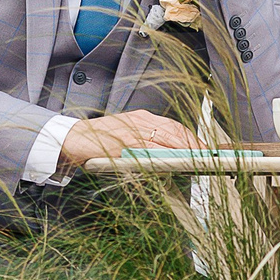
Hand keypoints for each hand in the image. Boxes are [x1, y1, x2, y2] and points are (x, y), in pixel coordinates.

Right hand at [60, 110, 200, 167]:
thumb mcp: (125, 137)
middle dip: (193, 143)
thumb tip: (168, 157)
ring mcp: (133, 129)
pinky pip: (151, 147)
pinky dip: (166, 154)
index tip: (203, 147)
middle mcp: (139, 120)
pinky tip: (175, 162)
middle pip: (174, 129)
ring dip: (184, 149)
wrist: (72, 140)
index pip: (173, 125)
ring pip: (166, 137)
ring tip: (196, 159)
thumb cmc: (98, 141)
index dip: (190, 136)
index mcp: (141, 117)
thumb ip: (145, 143)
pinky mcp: (125, 141)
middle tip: (206, 155)